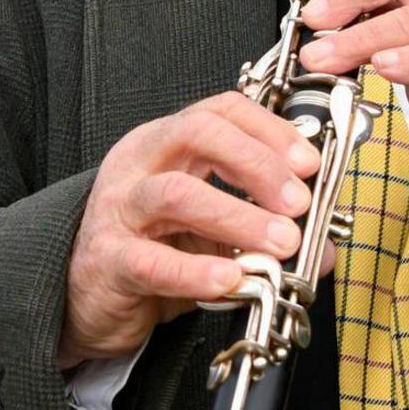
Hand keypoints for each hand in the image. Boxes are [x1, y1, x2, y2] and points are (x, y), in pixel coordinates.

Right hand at [62, 90, 320, 369]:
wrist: (86, 298)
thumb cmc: (151, 252)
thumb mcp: (214, 233)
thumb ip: (264, 231)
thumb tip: (322, 248)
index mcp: (166, 144)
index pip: (219, 111)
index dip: (270, 130)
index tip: (309, 163)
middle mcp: (140, 165)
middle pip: (198, 133)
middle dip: (258, 163)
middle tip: (298, 202)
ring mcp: (119, 209)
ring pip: (178, 194)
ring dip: (238, 216)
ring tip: (280, 243)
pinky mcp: (109, 259)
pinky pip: (153, 261)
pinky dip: (198, 271)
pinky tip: (232, 280)